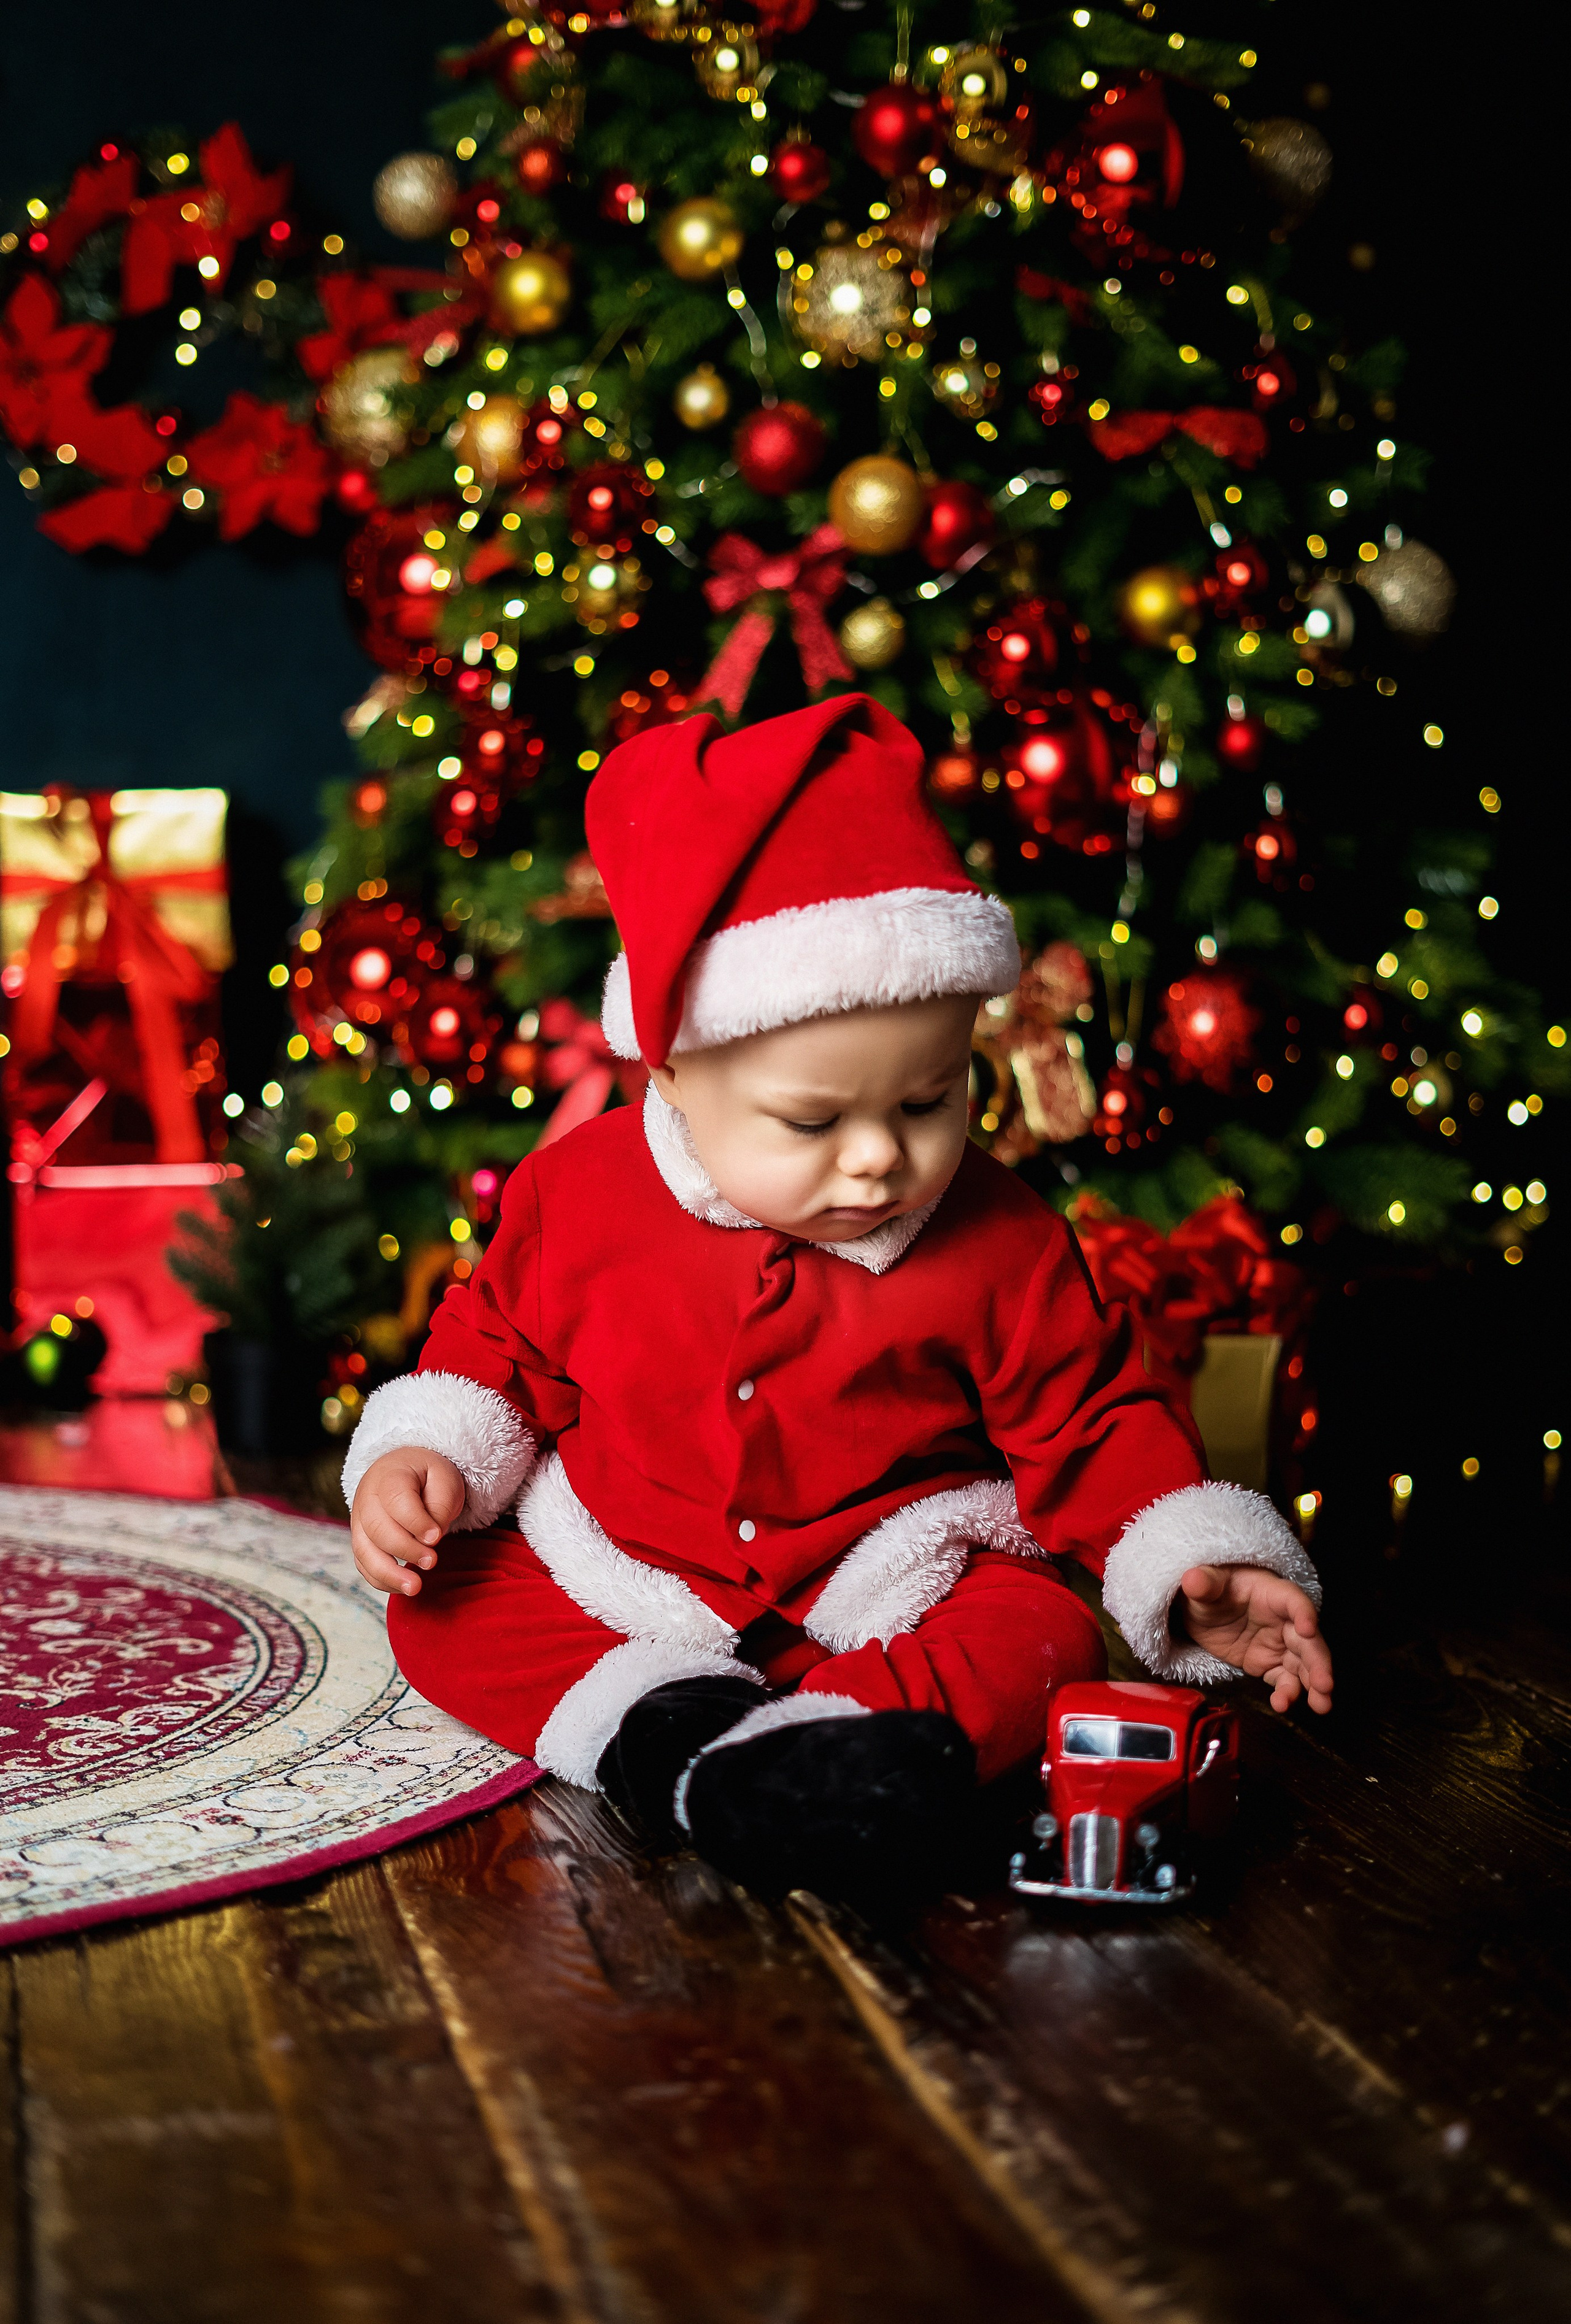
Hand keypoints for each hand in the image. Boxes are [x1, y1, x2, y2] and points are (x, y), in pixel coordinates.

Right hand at [351, 1449, 465, 1596]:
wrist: (404, 1471)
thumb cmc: (427, 1477)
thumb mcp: (444, 1478)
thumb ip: (440, 1504)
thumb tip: (431, 1538)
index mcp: (389, 1476)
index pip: (397, 1501)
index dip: (416, 1522)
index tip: (436, 1537)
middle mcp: (367, 1499)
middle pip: (378, 1529)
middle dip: (405, 1550)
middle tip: (431, 1562)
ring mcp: (359, 1521)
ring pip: (365, 1552)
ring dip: (389, 1574)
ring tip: (415, 1588)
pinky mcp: (361, 1541)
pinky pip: (364, 1566)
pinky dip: (381, 1580)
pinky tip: (404, 1587)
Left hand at [1177, 1563, 1333, 1714]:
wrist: (1205, 1609)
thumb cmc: (1211, 1590)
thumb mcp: (1204, 1584)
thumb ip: (1203, 1583)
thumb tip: (1193, 1579)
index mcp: (1271, 1593)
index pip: (1292, 1600)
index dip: (1303, 1612)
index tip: (1308, 1628)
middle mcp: (1283, 1619)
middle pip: (1307, 1640)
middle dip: (1318, 1662)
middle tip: (1325, 1685)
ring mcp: (1278, 1644)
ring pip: (1303, 1664)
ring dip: (1314, 1684)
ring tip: (1322, 1706)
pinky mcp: (1269, 1663)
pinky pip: (1283, 1679)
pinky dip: (1287, 1693)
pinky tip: (1282, 1704)